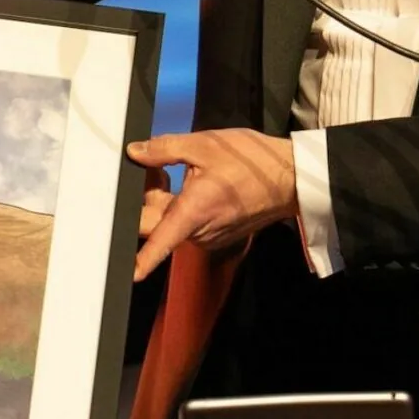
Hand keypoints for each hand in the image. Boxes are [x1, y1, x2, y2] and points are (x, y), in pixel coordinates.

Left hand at [127, 129, 297, 281]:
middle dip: (147, 199)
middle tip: (156, 169)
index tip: (127, 273)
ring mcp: (209, 236)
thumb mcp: (204, 145)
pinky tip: (194, 182)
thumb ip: (163, 149)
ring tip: (180, 170)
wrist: (291, 179)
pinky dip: (182, 205)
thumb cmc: (253, 163)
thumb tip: (135, 152)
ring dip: (165, 200)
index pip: (159, 242)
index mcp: (193, 212)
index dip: (141, 260)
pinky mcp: (217, 235)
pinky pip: (187, 223)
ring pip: (171, 222)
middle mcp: (200, 232)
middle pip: (155, 224)